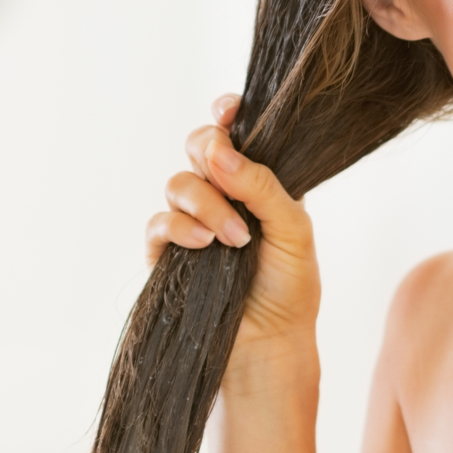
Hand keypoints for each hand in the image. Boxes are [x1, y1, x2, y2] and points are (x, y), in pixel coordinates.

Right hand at [146, 95, 320, 359]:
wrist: (270, 342)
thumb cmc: (291, 287)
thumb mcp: (294, 230)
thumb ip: (263, 186)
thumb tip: (224, 153)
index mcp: (258, 181)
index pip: (236, 133)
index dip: (228, 113)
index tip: (229, 110)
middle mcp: (223, 194)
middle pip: (199, 145)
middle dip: (210, 151)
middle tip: (227, 173)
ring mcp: (193, 220)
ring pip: (178, 182)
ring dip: (205, 202)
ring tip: (235, 238)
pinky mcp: (168, 251)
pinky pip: (158, 222)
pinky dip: (179, 227)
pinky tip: (204, 245)